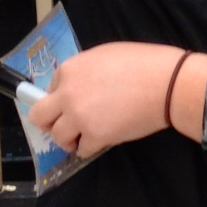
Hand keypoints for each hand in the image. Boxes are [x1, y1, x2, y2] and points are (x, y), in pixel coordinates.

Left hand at [28, 42, 178, 157]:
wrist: (167, 84)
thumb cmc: (143, 64)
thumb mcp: (105, 56)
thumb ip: (85, 72)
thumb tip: (80, 86)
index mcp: (69, 70)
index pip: (50, 90)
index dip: (63, 98)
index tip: (75, 103)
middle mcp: (67, 94)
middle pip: (39, 116)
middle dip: (50, 123)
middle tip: (65, 126)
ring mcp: (79, 117)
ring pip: (58, 137)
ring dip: (71, 138)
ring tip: (87, 135)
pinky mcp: (94, 136)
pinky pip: (82, 150)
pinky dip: (91, 147)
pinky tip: (103, 139)